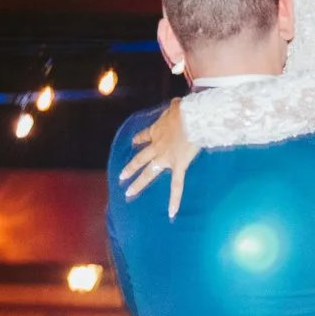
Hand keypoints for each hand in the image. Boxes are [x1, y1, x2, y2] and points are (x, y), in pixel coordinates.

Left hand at [118, 99, 198, 216]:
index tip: (134, 142)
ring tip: (129, 193)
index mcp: (156, 131)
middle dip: (130, 168)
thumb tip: (178, 102)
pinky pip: (176, 186)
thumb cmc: (186, 111)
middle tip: (121, 176)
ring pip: (149, 173)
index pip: (144, 136)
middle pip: (140, 159)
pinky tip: (171, 213)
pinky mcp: (178, 166)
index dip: (138, 139)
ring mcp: (165, 159)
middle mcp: (157, 147)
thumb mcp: (176, 106)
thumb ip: (175, 107)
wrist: (193, 119)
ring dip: (138, 183)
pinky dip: (174, 200)